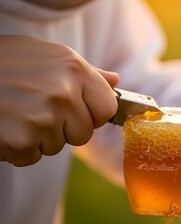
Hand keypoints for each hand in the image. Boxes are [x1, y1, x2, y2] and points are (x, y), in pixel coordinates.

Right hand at [0, 35, 118, 166]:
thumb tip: (115, 82)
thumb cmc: (4, 62)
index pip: (107, 108)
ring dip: (40, 137)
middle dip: (65, 127)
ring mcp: (43, 118)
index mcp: (73, 69)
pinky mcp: (22, 141)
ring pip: (59, 146)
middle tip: (37, 109)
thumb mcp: (48, 56)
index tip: (79, 110)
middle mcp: (63, 92)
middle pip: (84, 133)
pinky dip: (19, 148)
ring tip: (17, 113)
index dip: (93, 113)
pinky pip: (33, 156)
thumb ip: (86, 72)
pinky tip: (5, 125)